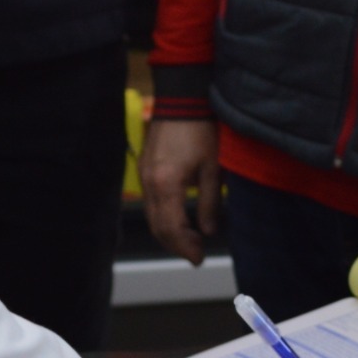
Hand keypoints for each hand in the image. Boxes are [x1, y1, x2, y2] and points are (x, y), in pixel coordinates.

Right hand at [140, 116, 220, 263]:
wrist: (182, 100)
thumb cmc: (200, 130)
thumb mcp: (213, 168)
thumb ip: (209, 202)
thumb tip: (208, 230)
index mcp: (167, 184)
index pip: (171, 228)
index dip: (185, 247)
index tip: (199, 257)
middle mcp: (150, 183)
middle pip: (158, 226)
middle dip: (176, 244)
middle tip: (195, 254)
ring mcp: (145, 175)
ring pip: (152, 216)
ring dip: (169, 232)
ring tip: (190, 240)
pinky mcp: (145, 168)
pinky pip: (151, 202)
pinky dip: (163, 216)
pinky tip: (179, 217)